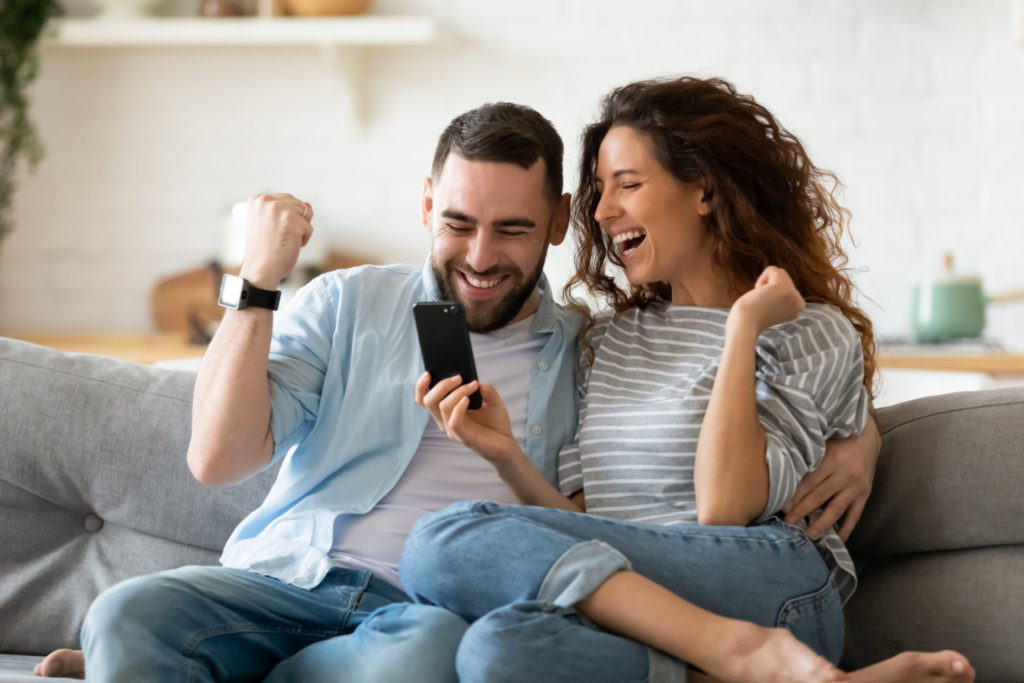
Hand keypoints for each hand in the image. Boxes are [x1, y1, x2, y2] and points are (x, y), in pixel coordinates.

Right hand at [239, 193, 313, 289]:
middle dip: (295, 222)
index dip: (286, 218)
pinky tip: (289, 245)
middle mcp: (266, 201)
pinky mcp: (291, 220)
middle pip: (298, 205)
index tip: (273, 231)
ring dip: (300, 230)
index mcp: (257, 200)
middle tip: (279, 237)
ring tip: (283, 240)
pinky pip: (309, 228)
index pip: (286, 199)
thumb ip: (287, 210)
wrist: (261, 270)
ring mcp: (279, 209)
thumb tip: (309, 205)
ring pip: (305, 214)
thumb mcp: (271, 224)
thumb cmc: (265, 251)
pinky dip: (303, 240)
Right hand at [414, 372, 522, 466]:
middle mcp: (445, 420)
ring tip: (472, 385)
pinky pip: (454, 421)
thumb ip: (486, 390)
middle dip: (441, 385)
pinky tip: (468, 399)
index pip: (424, 399)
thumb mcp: (492, 401)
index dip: (421, 386)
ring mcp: (453, 430)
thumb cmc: (495, 422)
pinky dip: (459, 407)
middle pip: (428, 400)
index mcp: (446, 411)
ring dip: (456, 392)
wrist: (506, 444)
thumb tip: (477, 381)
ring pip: (442, 407)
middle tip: (459, 377)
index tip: (428, 372)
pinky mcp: (463, 437)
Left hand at [727, 266, 804, 337]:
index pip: (786, 285)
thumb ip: (780, 296)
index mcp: (798, 308)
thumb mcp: (772, 306)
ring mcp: (793, 295)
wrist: (744, 326)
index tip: (766, 308)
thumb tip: (779, 277)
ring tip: (761, 299)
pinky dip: (761, 279)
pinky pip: (772, 269)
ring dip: (764, 283)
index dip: (771, 292)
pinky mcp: (783, 287)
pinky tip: (758, 294)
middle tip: (762, 304)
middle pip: (783, 277)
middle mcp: (799, 303)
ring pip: (779, 272)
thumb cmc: (750, 317)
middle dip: (768, 286)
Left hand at [783, 416, 880, 540]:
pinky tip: (840, 539)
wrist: (867, 437)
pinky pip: (856, 514)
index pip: (809, 482)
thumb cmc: (838, 439)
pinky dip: (848, 527)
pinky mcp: (865, 493)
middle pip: (820, 496)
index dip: (796, 496)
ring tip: (811, 535)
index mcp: (831, 460)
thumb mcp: (822, 444)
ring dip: (823, 523)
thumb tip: (785, 472)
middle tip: (790, 522)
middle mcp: (844, 475)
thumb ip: (807, 457)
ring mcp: (856, 486)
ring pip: (837, 508)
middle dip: (803, 510)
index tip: (783, 507)